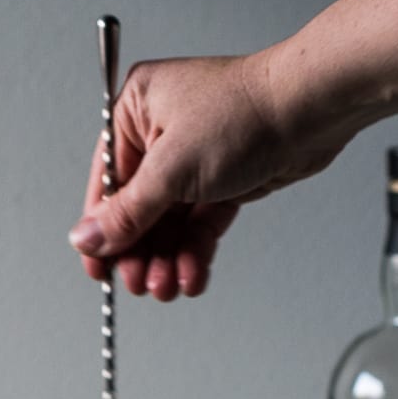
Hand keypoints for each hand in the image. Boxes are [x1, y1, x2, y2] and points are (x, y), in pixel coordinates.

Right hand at [69, 52, 350, 300]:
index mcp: (136, 110)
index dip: (101, 231)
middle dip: (142, 252)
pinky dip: (195, 251)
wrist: (312, 110)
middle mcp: (161, 132)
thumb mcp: (171, 170)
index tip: (99, 270)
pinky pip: (200, 223)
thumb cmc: (244, 113)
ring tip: (168, 288)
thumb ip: (127, 213)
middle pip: (138, 209)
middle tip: (141, 286)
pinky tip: (192, 277)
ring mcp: (194, 157)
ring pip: (171, 222)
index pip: (106, 182)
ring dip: (168, 259)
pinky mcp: (224, 179)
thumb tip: (85, 239)